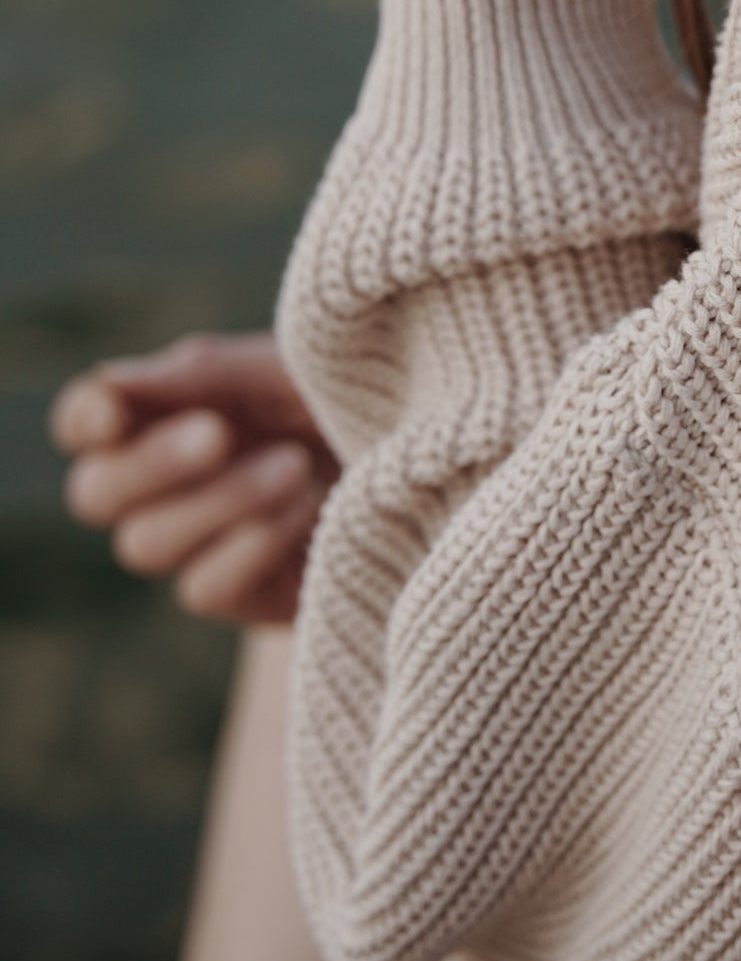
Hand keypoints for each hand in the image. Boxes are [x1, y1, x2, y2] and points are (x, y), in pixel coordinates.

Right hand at [49, 334, 336, 625]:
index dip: (85, 419)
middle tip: (218, 434)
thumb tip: (109, 384)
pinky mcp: (240, 594)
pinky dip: (256, 541)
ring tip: (296, 465)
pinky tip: (315, 506)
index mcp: (169, 410)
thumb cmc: (354, 395)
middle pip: (95, 493)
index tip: (114, 412)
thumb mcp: (290, 366)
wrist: (436, 454)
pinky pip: (204, 586)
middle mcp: (168, 482)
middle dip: (151, 463)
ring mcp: (198, 543)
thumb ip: (204, 374)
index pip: (86, 421)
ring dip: (221, 499)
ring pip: (145, 542)